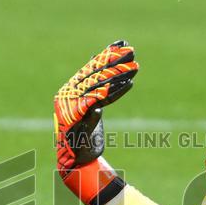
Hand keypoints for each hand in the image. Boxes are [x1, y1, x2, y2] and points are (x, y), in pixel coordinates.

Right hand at [54, 41, 137, 204]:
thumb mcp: (89, 104)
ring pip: (100, 87)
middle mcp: (69, 97)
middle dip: (115, 62)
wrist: (75, 162)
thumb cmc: (83, 133)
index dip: (107, 54)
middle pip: (96, 74)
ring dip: (119, 76)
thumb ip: (93, 84)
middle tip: (133, 52)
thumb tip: (95, 57)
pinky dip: (113, 94)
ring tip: (136, 68)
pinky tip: (128, 85)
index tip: (123, 43)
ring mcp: (73, 109)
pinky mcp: (80, 122)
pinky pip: (100, 104)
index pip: (92, 67)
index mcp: (70, 90)